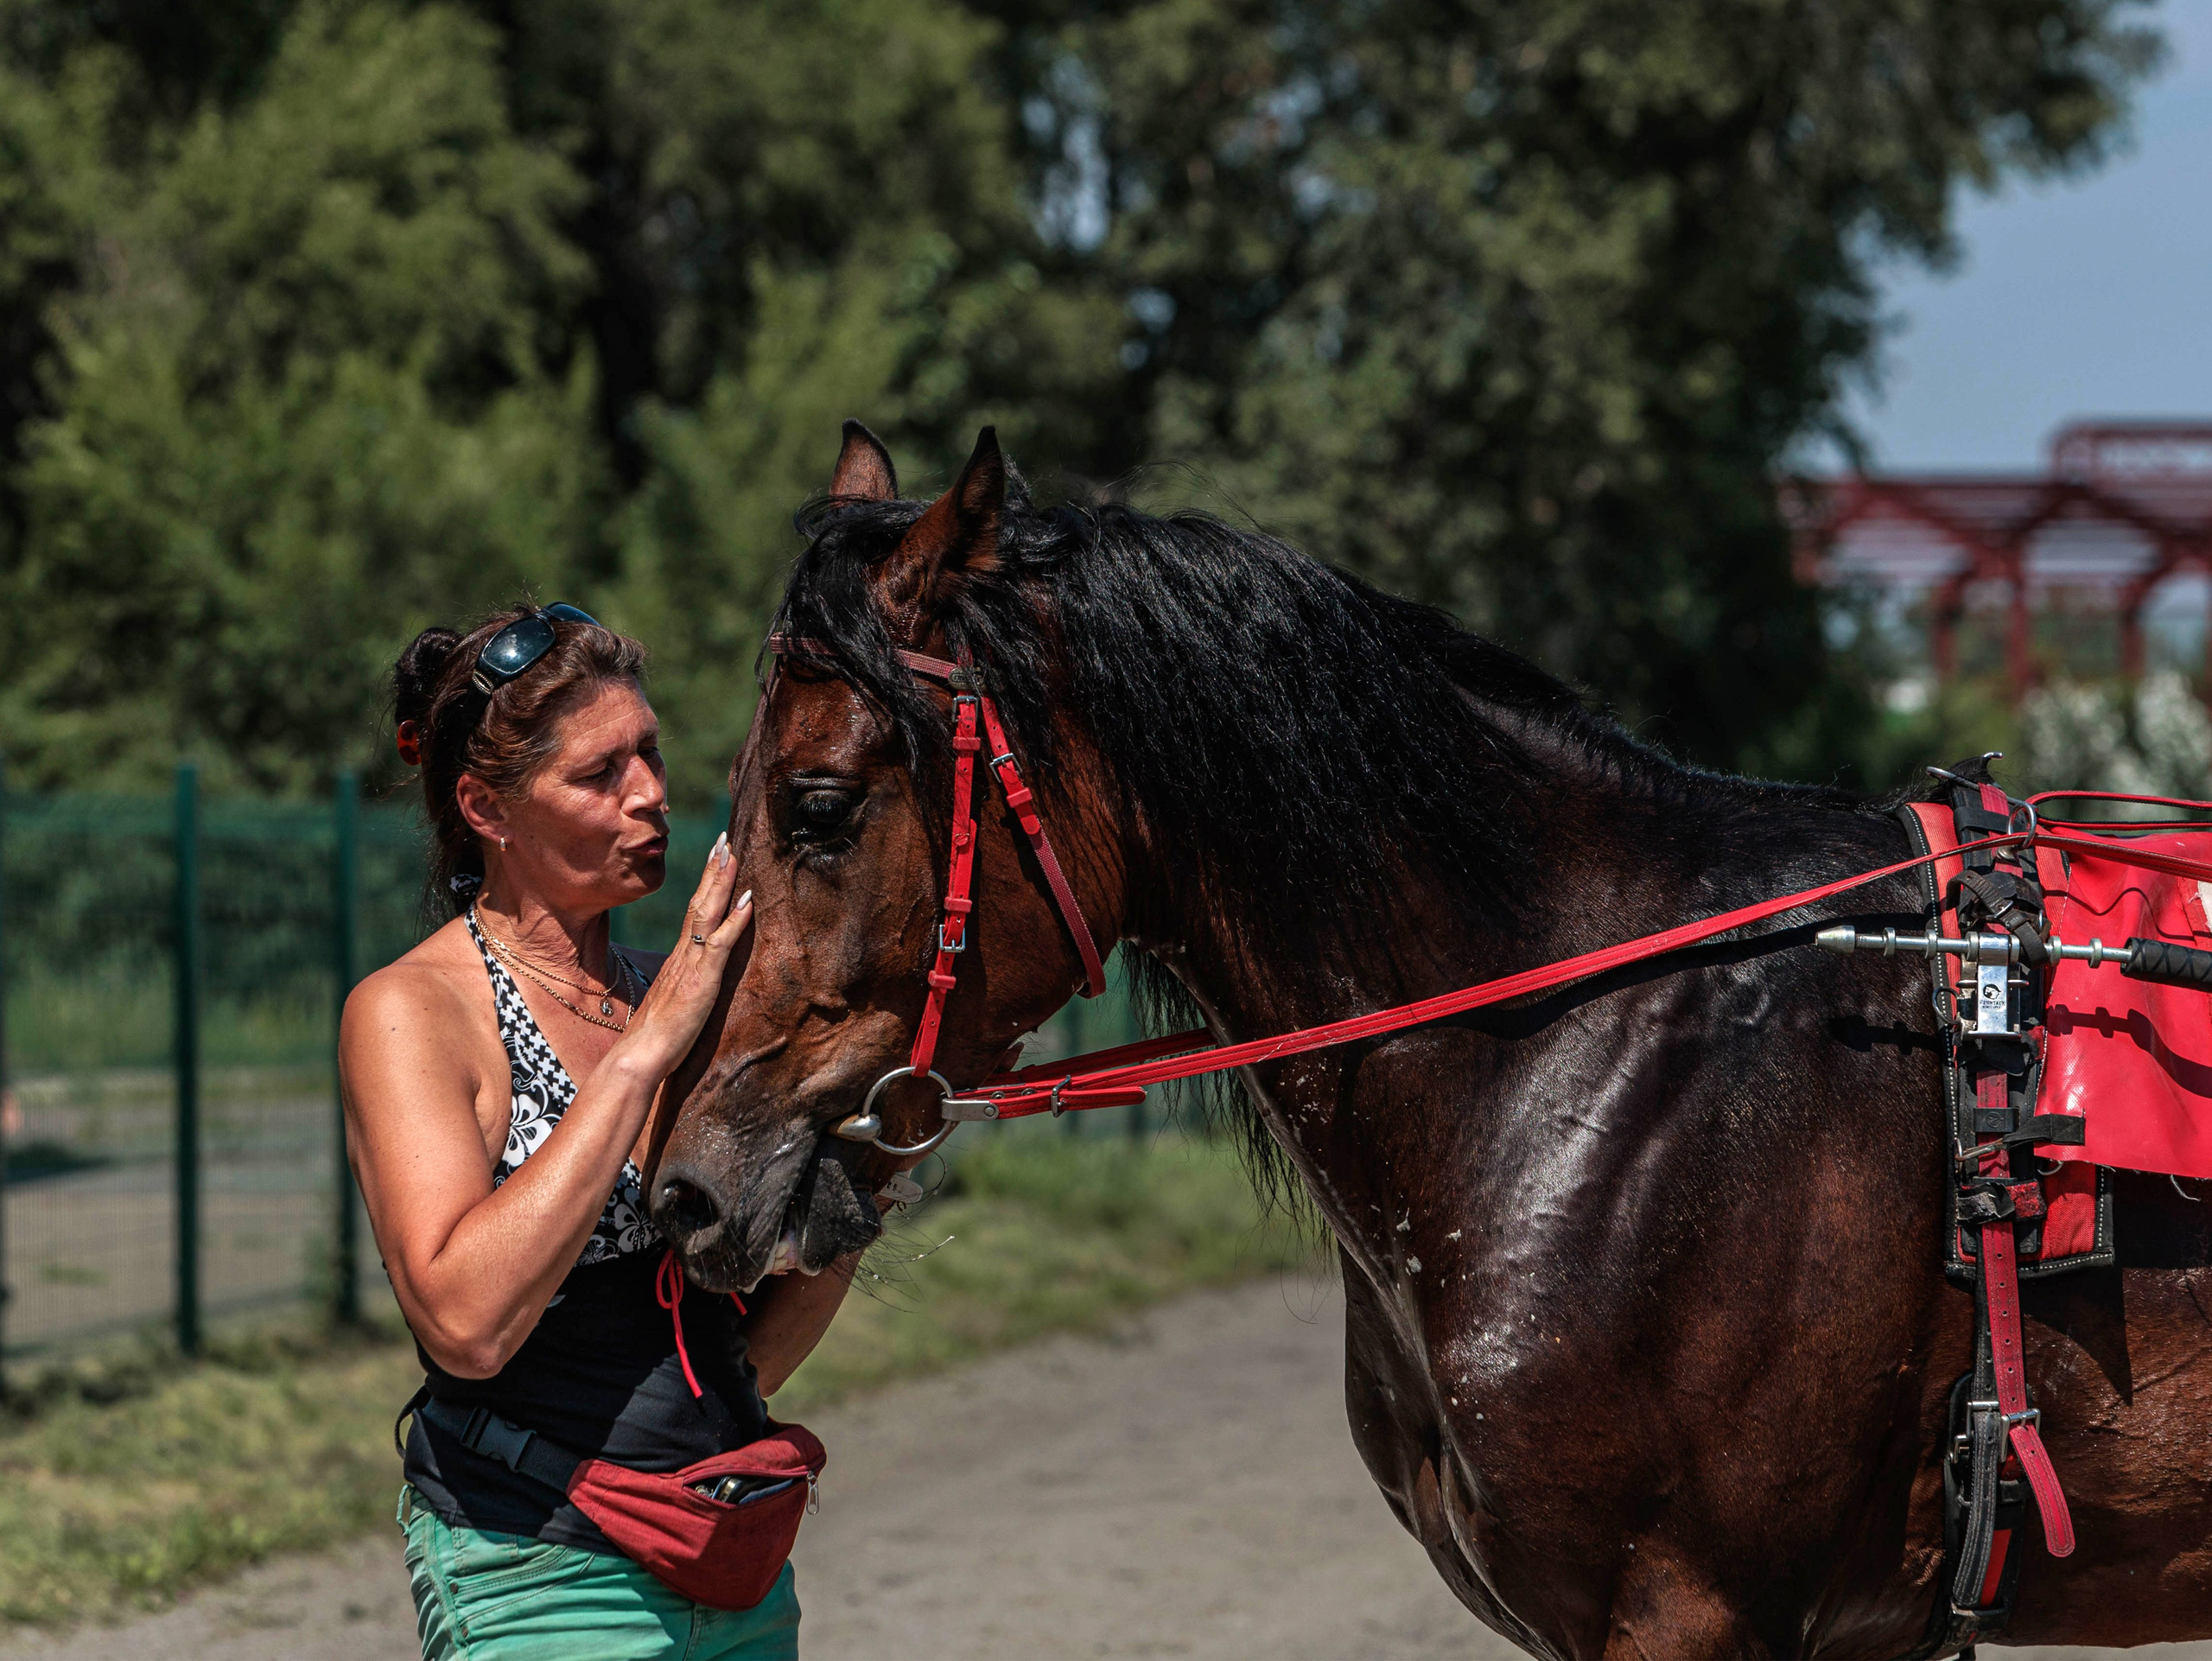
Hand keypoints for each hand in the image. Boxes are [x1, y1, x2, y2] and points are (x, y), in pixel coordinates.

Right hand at [619, 832, 751, 1079]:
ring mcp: (691, 965)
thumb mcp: (672, 1006)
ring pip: (708, 913)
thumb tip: (687, 987)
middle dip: (713, 870)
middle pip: (699, 903)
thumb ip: (681, 990)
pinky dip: (736, 919)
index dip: (706, 885)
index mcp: (678, 960)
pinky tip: (748, 899)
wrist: (638, 1057)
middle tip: (724, 839)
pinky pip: (720, 942)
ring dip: (722, 882)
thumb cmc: (653, 1040)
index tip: (715, 858)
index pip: (694, 913)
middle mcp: (683, 955)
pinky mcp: (702, 981)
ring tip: (732, 853)